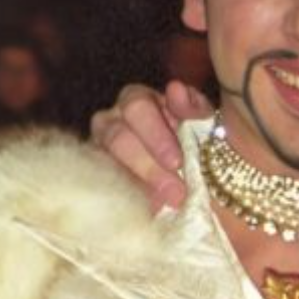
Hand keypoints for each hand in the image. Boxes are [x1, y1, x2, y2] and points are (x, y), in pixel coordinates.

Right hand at [89, 80, 213, 211]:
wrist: (198, 175)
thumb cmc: (197, 143)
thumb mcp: (203, 123)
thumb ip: (193, 108)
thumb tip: (175, 89)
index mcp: (139, 100)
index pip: (137, 106)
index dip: (155, 134)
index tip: (177, 162)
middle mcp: (112, 118)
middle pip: (118, 137)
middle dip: (148, 166)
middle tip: (175, 192)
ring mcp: (98, 147)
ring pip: (106, 162)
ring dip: (138, 185)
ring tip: (164, 203)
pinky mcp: (94, 173)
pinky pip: (100, 184)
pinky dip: (124, 197)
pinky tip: (148, 210)